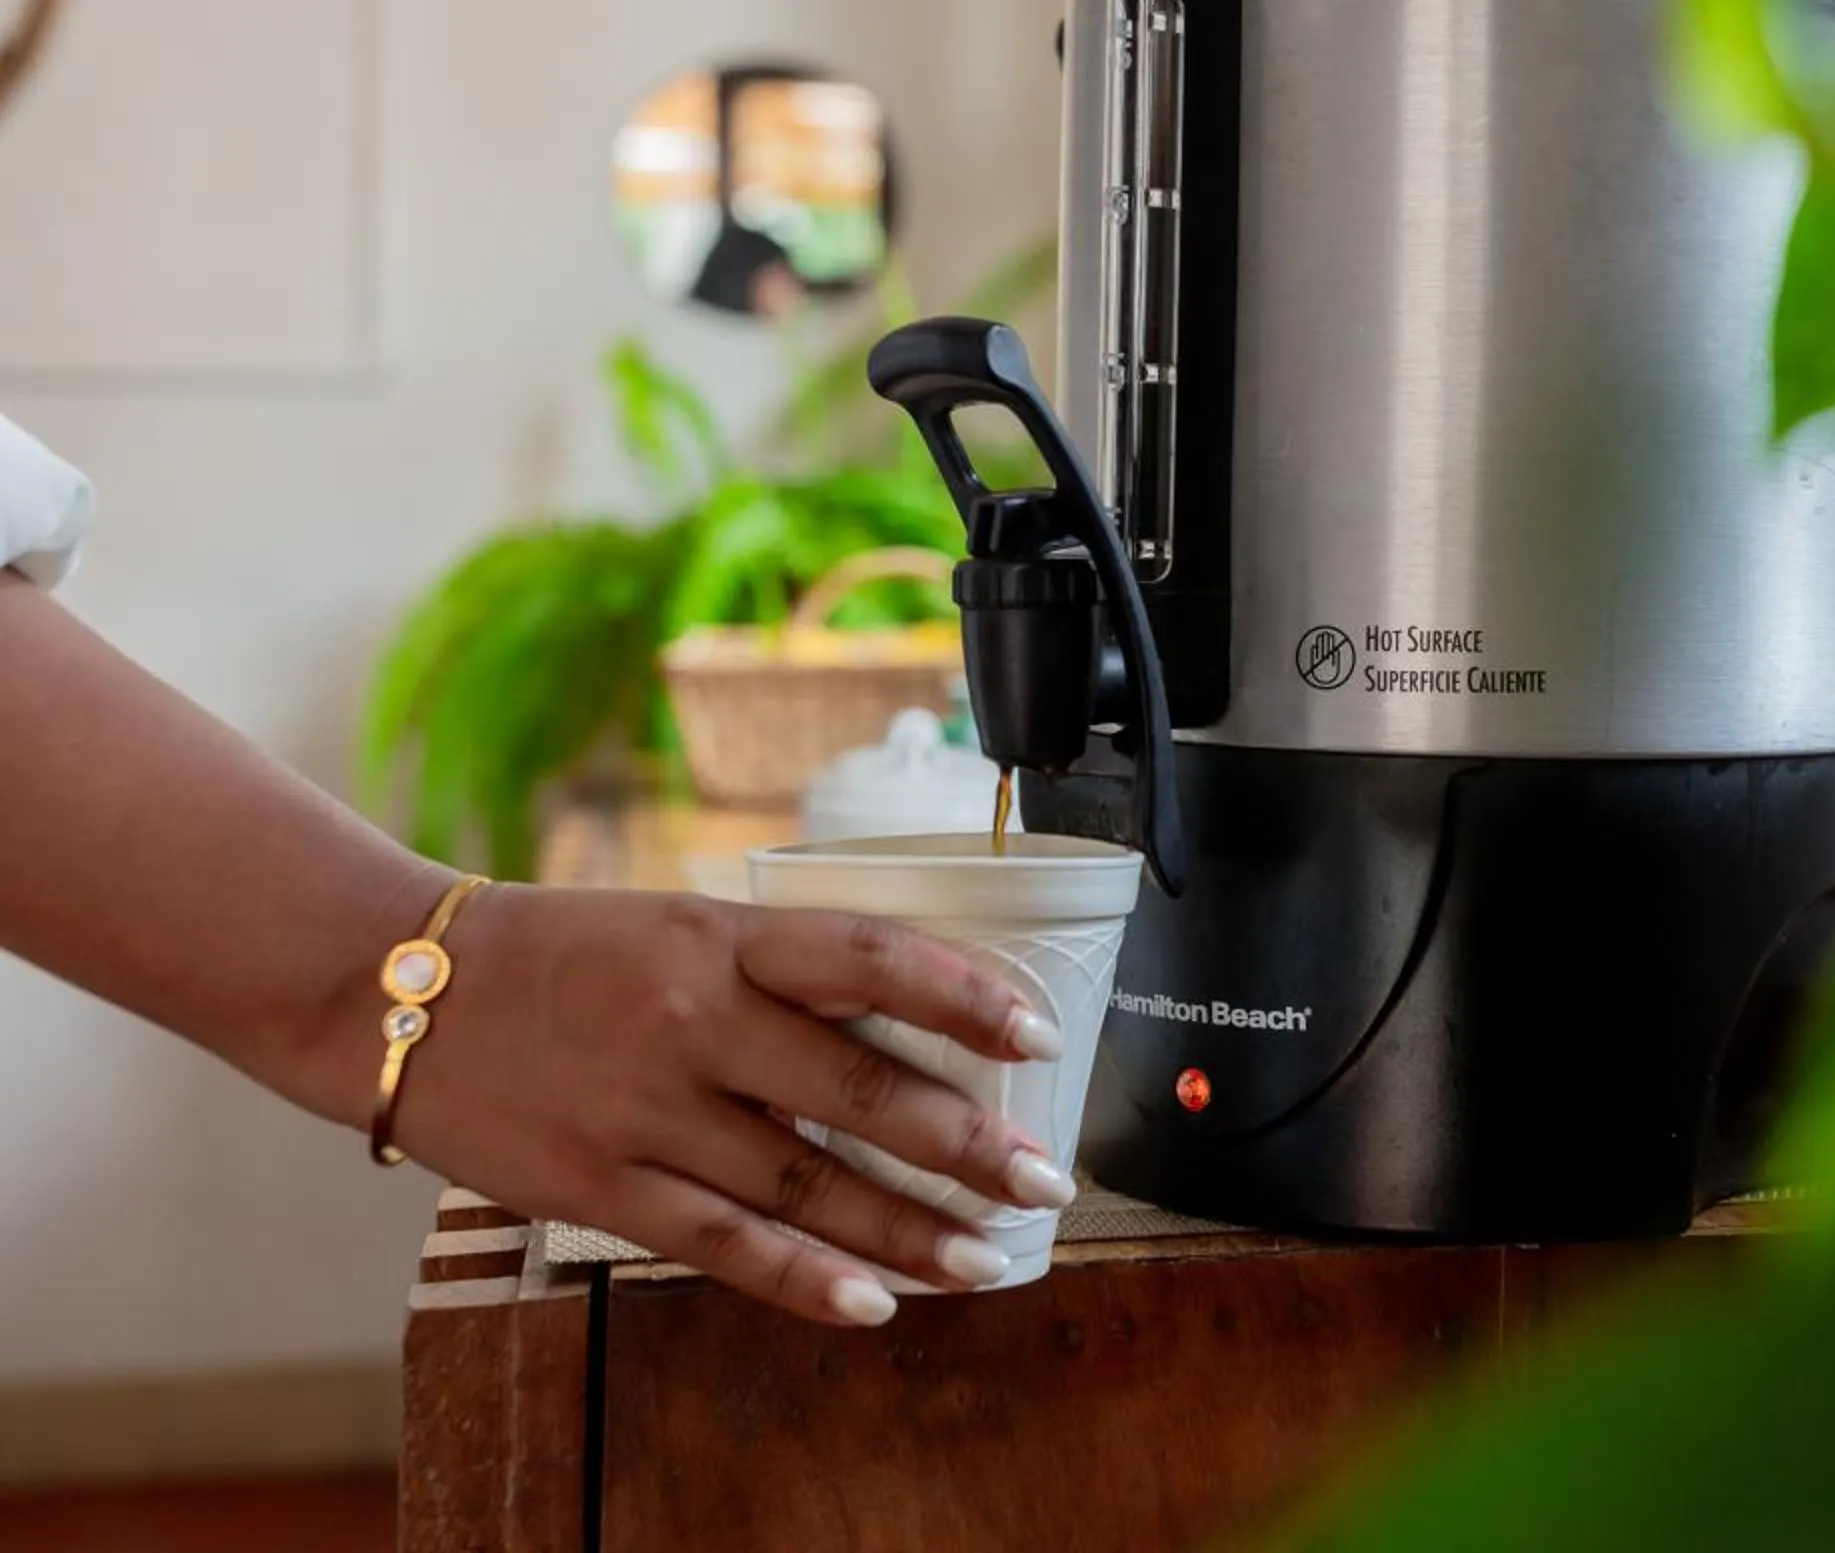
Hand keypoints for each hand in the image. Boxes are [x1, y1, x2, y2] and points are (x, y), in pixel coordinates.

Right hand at [382, 885, 1077, 1327]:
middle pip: (859, 1089)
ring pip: (805, 1184)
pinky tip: (875, 1302)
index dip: (963, 995)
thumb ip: (775, 975)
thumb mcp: (676, 926)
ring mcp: (644, 1109)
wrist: (393, 993)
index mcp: (719, 936)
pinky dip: (806, 1279)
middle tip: (1047, 1179)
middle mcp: (691, 1019)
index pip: (869, 957)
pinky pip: (722, 1244)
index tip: (1038, 1034)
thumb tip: (904, 1026)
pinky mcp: (597, 1185)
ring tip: (988, 1257)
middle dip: (968, 1145)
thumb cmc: (558, 954)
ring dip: (908, 1230)